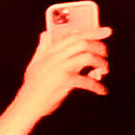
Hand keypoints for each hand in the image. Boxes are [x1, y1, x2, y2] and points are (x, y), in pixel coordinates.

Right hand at [3, 5, 117, 134]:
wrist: (28, 104)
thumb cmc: (33, 85)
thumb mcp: (35, 63)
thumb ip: (42, 48)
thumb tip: (44, 34)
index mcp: (49, 52)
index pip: (72, 36)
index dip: (91, 32)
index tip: (106, 31)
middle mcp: (54, 58)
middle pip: (82, 43)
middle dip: (99, 47)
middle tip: (105, 54)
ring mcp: (60, 69)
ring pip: (87, 57)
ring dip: (101, 63)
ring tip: (104, 70)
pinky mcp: (65, 82)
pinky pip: (87, 81)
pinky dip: (98, 86)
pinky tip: (102, 90)